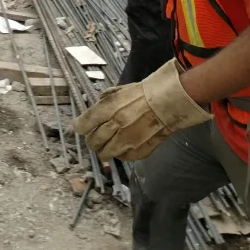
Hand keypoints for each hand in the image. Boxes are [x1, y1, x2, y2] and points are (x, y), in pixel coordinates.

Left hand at [74, 60, 212, 160]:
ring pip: (105, 154)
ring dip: (104, 149)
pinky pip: (122, 158)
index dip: (81, 126)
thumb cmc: (143, 94)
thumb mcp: (118, 92)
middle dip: (92, 140)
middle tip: (97, 136)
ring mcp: (127, 141)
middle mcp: (115, 126)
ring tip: (110, 143)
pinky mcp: (139, 151)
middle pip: (92, 142)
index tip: (83, 127)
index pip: (83, 125)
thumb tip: (92, 115)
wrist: (168, 102)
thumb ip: (102, 103)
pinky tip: (124, 144)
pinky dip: (121, 153)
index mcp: (108, 108)